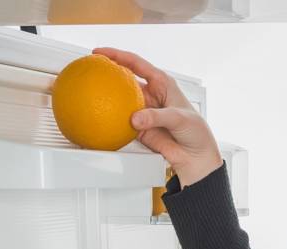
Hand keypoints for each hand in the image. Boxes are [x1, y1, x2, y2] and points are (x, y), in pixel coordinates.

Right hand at [93, 47, 222, 185]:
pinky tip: (100, 121)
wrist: (195, 156)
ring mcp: (143, 111)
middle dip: (108, 73)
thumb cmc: (196, 131)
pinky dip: (110, 121)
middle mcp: (151, 95)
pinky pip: (120, 123)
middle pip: (124, 79)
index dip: (117, 55)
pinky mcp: (138, 128)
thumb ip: (156, 116)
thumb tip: (135, 118)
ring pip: (120, 101)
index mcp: (162, 83)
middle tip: (91, 70)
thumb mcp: (179, 118)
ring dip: (107, 98)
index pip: (136, 64)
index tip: (100, 53)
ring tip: (90, 94)